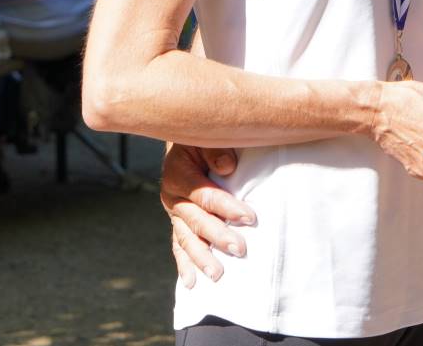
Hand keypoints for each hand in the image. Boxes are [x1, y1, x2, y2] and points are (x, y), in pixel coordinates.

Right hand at [161, 143, 255, 287]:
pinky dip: (184, 265)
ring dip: (201, 258)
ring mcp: (174, 213)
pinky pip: (179, 246)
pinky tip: (191, 283)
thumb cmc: (202, 140)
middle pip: (196, 221)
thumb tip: (227, 168)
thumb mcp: (206, 138)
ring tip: (217, 275)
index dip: (227, 206)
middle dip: (218, 236)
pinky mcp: (177, 224)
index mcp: (178, 174)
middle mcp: (172, 197)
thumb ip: (216, 150)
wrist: (184, 144)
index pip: (204, 194)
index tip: (250, 217)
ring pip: (186, 239)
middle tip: (240, 249)